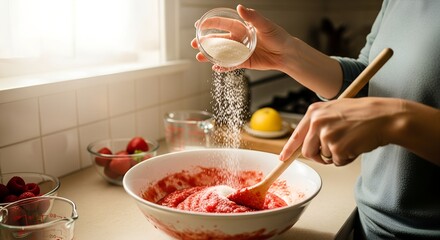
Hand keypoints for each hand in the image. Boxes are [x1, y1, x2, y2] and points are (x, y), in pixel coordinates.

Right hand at [191, 4, 293, 71]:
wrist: (287, 54)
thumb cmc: (278, 36)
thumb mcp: (266, 26)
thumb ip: (253, 17)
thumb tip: (240, 7)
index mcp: (241, 27)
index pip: (222, 24)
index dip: (210, 24)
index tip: (198, 25)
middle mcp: (238, 38)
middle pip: (217, 39)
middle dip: (205, 41)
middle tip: (193, 43)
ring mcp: (240, 51)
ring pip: (221, 53)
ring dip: (210, 55)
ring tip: (199, 57)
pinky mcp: (244, 62)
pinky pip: (230, 65)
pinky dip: (222, 66)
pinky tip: (215, 68)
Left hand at [279, 97, 403, 165]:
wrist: (385, 116)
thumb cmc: (364, 113)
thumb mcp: (336, 109)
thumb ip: (320, 122)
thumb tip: (307, 141)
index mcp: (314, 111)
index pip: (296, 134)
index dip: (289, 149)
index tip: (283, 158)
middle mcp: (317, 122)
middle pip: (307, 151)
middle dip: (318, 156)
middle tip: (334, 152)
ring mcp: (326, 135)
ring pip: (324, 157)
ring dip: (337, 155)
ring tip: (351, 141)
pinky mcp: (337, 147)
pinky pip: (337, 162)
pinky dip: (347, 159)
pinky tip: (356, 145)